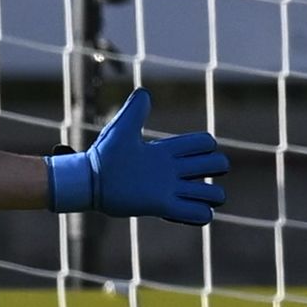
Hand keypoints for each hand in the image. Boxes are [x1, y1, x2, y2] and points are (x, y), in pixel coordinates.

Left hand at [78, 89, 229, 226]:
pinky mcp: (162, 206)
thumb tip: (145, 93)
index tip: (199, 147)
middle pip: (212, 165)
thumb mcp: (122, 128)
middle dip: (217, 166)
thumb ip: (135, 110)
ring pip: (209, 194)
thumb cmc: (104, 154)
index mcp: (167, 152)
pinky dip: (201, 213)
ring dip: (212, 195)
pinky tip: (195, 210)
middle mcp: (172, 171)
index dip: (207, 145)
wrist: (89, 181)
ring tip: (202, 197)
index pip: (203, 145)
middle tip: (199, 172)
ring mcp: (169, 190)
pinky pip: (195, 213)